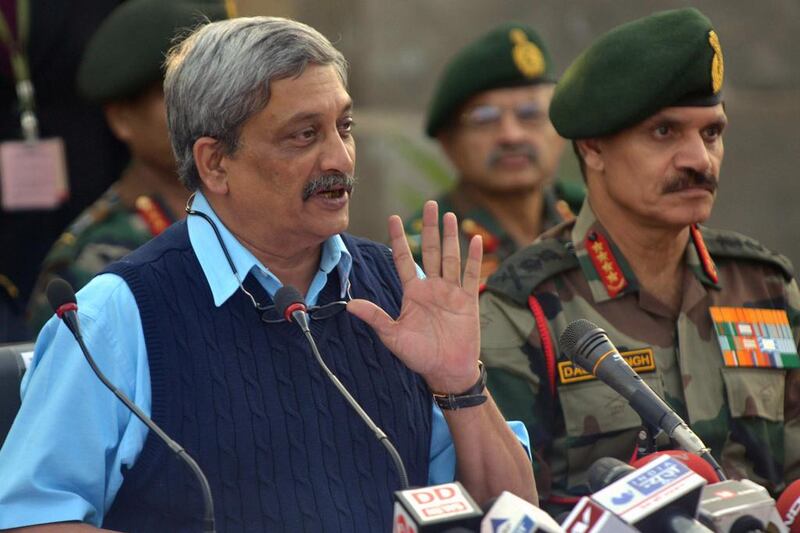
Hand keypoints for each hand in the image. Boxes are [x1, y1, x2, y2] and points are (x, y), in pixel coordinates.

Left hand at [347, 201, 482, 392]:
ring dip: (451, 237)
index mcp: (412, 293)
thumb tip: (349, 305)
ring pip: (451, 257)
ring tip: (449, 215)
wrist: (446, 371)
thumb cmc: (419, 355)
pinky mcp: (468, 300)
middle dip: (430, 228)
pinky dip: (474, 259)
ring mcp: (451, 292)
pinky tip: (476, 241)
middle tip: (430, 204)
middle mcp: (432, 288)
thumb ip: (374, 317)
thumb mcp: (393, 336)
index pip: (404, 260)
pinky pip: (472, 275)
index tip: (393, 218)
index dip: (399, 239)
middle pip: (431, 250)